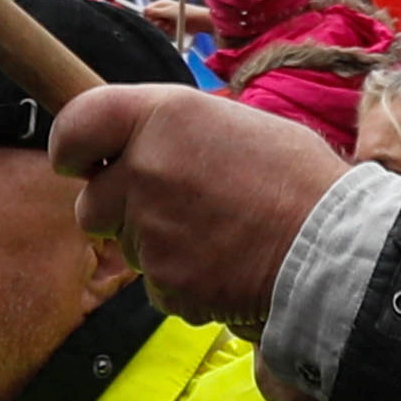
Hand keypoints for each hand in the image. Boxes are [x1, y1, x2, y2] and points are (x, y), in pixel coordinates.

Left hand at [50, 81, 349, 326]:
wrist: (332, 247)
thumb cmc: (297, 178)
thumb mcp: (234, 123)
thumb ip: (176, 133)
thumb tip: (144, 148)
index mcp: (163, 116)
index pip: (76, 124)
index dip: (69, 146)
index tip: (77, 160)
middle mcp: (145, 169)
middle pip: (93, 203)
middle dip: (121, 210)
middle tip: (175, 207)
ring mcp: (151, 230)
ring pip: (129, 246)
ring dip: (158, 245)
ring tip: (217, 235)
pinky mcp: (165, 282)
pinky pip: (158, 285)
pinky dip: (183, 281)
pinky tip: (224, 266)